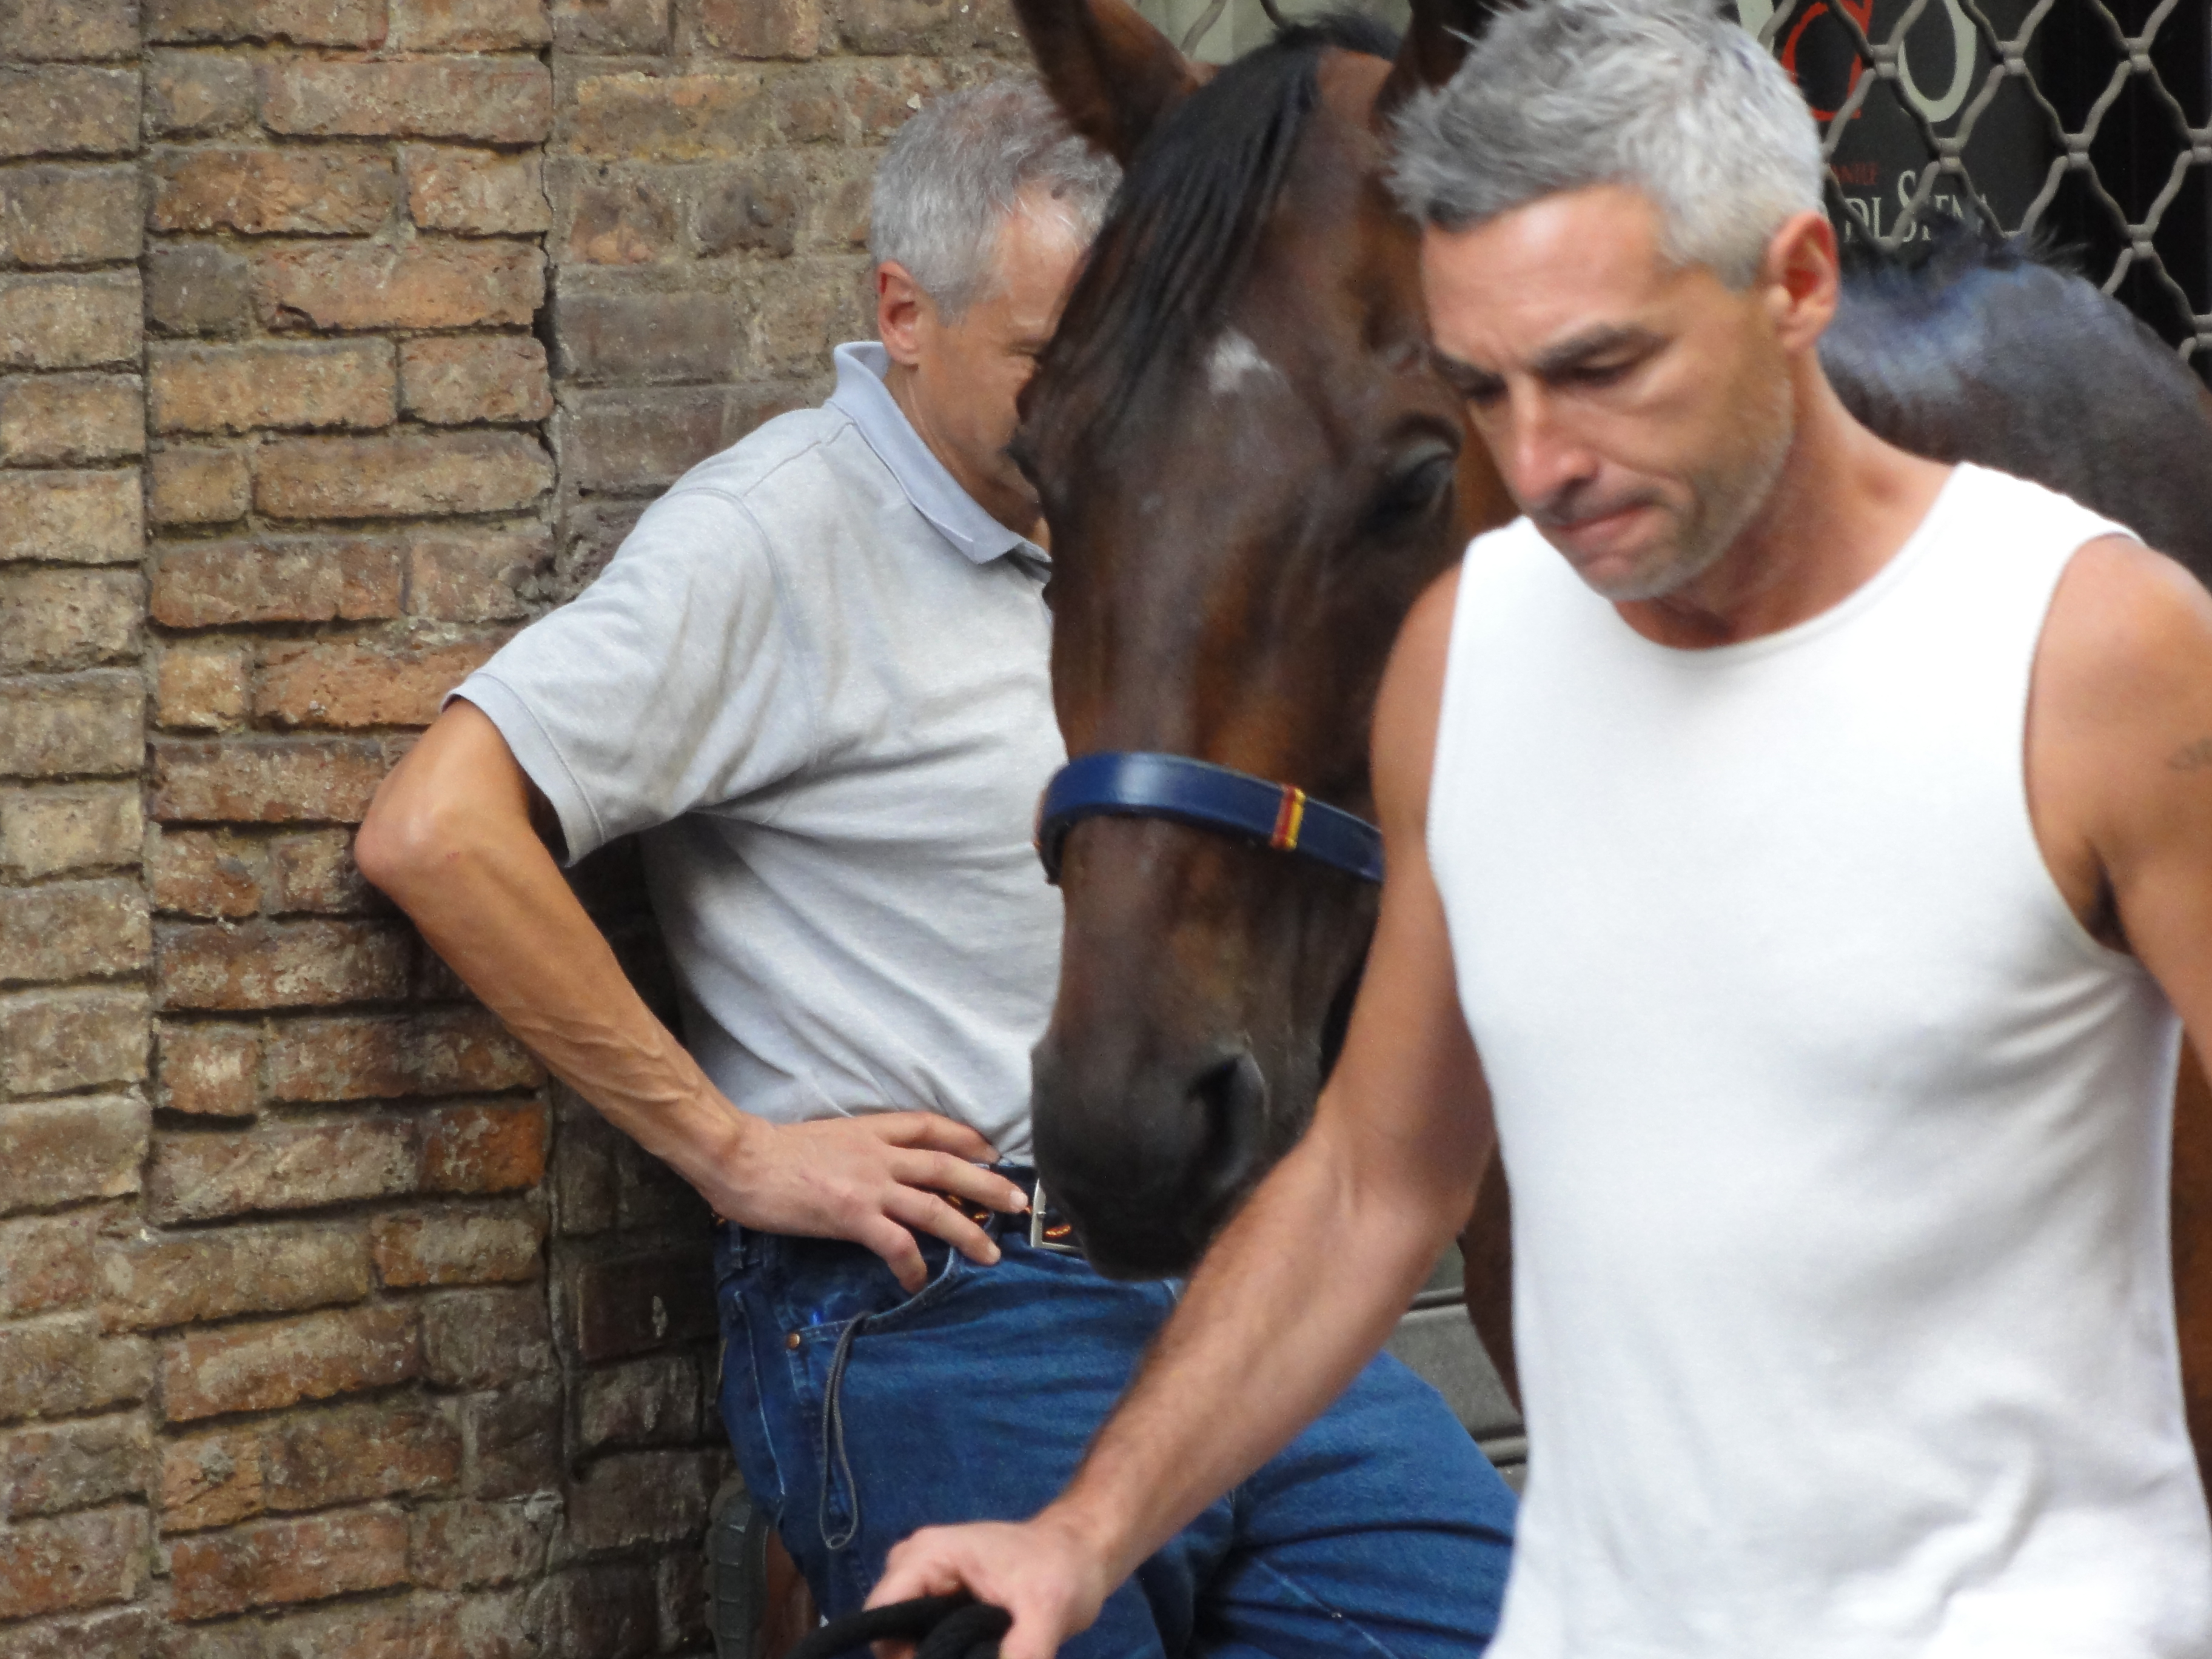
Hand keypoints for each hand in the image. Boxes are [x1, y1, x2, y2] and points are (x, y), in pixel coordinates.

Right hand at [687, 1109, 1028, 1290]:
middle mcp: (879, 1154)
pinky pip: (896, 1244)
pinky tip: (919, 1281)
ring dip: (967, 1231)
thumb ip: (859, 1150)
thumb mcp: (828, 1137)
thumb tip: (877, 1169)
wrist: (742, 1159)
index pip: (931, 1126)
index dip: (967, 1137)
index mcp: (872, 1131)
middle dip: (987, 1185)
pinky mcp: (852, 1215)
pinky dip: (913, 1265)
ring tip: (991, 1254)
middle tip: (1018, 1202)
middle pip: (948, 1165)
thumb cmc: (775, 1152)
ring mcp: (869, 1185)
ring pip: (934, 1206)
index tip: (991, 1151)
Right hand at [869, 1514, 1113, 1658]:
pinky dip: (943, 1656)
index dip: (903, 1658)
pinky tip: (976, 1657)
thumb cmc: (1063, 1569)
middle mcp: (914, 1565)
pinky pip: (922, 1640)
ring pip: (905, 1641)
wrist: (1082, 1555)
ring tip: (981, 1657)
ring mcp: (924, 1583)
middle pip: (890, 1633)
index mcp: (927, 1554)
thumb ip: (1021, 1655)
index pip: (881, 1615)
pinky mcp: (937, 1602)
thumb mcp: (1047, 1612)